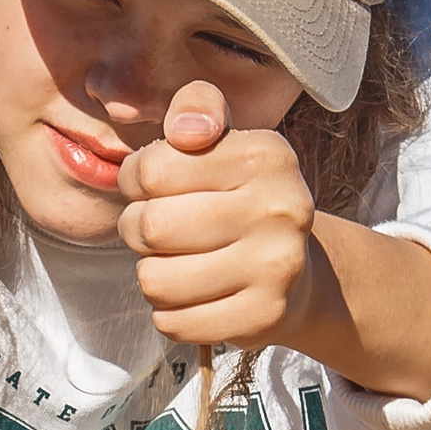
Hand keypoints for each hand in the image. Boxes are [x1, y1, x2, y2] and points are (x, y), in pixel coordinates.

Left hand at [114, 82, 316, 350]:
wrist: (295, 270)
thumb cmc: (236, 196)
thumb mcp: (220, 140)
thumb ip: (196, 106)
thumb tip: (187, 130)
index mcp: (267, 154)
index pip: (151, 169)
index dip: (135, 179)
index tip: (153, 185)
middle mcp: (282, 208)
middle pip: (150, 226)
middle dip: (137, 229)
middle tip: (160, 230)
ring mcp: (278, 267)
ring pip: (155, 280)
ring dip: (153, 274)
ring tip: (177, 262)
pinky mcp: (264, 317)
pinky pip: (173, 322)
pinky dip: (169, 312)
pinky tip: (194, 295)